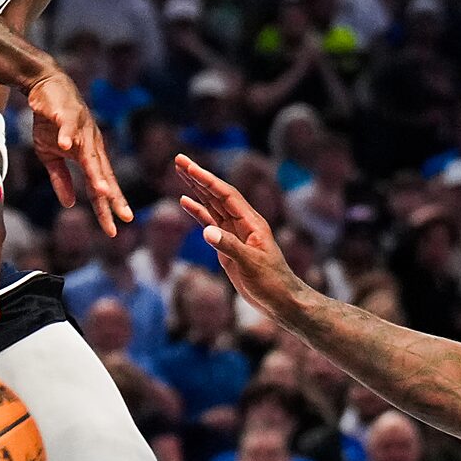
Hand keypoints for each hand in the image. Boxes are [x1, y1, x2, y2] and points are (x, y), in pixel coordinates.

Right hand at [21, 71, 129, 234]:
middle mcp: (91, 145)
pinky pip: (66, 126)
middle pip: (103, 174)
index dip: (107, 207)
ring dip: (96, 173)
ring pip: (90, 154)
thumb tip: (69, 204)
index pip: (100, 186)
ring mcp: (81, 130)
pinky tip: (66, 144)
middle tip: (124, 218)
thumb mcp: (52, 155)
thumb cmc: (52, 122)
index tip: (114, 230)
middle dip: (113, 197)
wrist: (46, 87)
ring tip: (102, 192)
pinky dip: (66, 134)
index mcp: (88, 156)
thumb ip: (61, 179)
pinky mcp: (65, 115)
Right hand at [173, 154, 301, 314]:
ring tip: (180, 172)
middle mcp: (242, 223)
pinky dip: (197, 211)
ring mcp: (234, 233)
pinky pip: (210, 222)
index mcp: (251, 222)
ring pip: (212, 205)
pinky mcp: (227, 245)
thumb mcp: (251, 264)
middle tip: (178, 160)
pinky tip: (184, 201)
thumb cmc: (272, 282)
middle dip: (198, 177)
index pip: (225, 194)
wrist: (281, 301)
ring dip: (196, 189)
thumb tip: (206, 231)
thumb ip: (228, 246)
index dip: (206, 179)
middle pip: (217, 194)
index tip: (188, 166)